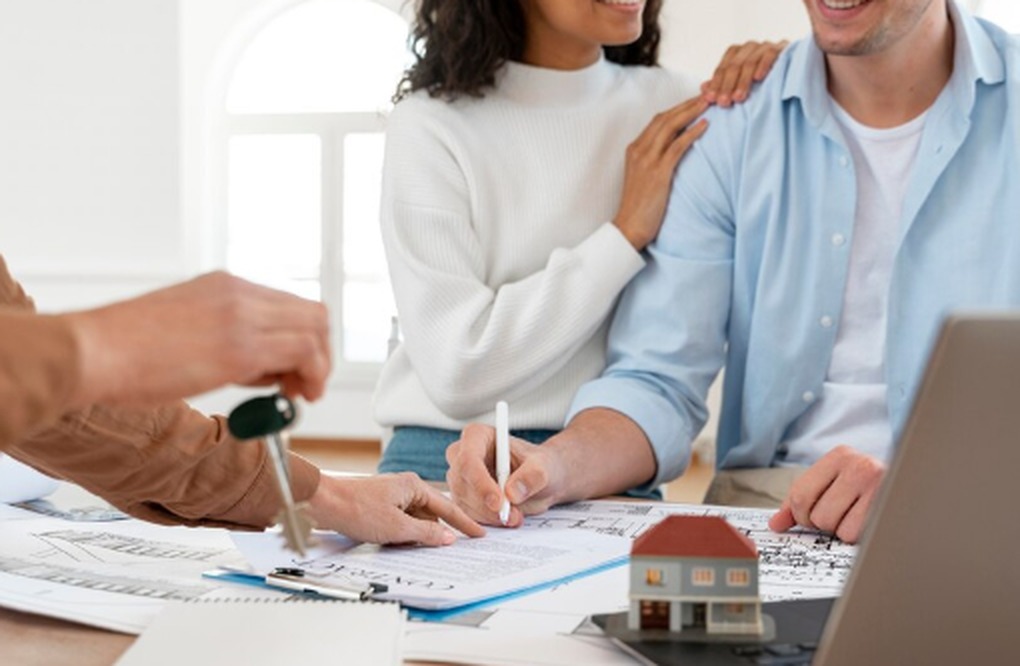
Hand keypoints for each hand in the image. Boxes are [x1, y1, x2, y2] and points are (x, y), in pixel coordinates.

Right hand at [64, 272, 330, 406]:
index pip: (288, 305)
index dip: (301, 339)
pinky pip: (304, 351)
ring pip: (315, 328)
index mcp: (223, 285)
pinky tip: (294, 396)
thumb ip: (223, 338)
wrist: (91, 352)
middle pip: (312, 313)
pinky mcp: (241, 346)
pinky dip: (313, 374)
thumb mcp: (184, 328)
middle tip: (304, 385)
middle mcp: (239, 292)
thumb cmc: (122, 351)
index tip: (293, 370)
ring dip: (318, 366)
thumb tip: (259, 368)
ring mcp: (242, 316)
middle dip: (319, 352)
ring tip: (298, 394)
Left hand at [306, 472, 484, 545]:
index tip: (479, 533)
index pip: (447, 508)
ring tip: (425, 548)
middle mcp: (405, 488)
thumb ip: (426, 533)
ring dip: (419, 535)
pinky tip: (403, 544)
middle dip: (440, 531)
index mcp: (414, 486)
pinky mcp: (380, 507)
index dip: (464, 523)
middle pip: (432, 514)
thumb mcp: (397, 527)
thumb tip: (447, 538)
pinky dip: (405, 534)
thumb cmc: (356, 508)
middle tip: (458, 546)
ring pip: (416, 520)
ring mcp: (392, 497)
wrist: (323, 504)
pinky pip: (402, 522)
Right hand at [445, 424, 567, 526]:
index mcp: (478, 436)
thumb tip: (512, 492)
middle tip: (512, 516)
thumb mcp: (543, 468)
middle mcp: (463, 455)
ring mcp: (460, 478)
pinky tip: (507, 518)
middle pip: (462, 483)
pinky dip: (487, 521)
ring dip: (489, 516)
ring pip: (463, 503)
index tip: (499, 503)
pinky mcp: (463, 498)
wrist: (541, 480)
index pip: (469, 459)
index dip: (480, 483)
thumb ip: (531, 477)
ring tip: (516, 516)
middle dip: (486, 505)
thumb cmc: (539, 465)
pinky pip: (467, 515)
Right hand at [614, 97, 709, 250]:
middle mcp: (638, 150)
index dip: (678, 108)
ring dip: (691, 112)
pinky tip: (705, 125)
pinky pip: (677, 146)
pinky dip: (692, 133)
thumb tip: (676, 149)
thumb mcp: (645, 177)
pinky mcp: (658, 172)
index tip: (694, 100)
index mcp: (634, 149)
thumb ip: (655, 160)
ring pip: (670, 127)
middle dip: (687, 104)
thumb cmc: (639, 206)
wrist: (629, 226)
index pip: (658, 120)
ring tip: (709, 102)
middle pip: (665, 118)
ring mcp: (647, 160)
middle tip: (706, 93)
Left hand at [701, 40, 788, 106]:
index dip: (715, 84)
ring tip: (738, 98)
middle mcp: (749, 47)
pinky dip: (763, 66)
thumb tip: (703, 88)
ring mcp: (765, 46)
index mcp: (736, 53)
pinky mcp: (781, 48)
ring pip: (749, 62)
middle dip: (727, 85)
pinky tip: (758, 79)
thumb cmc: (762, 81)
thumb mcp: (740, 84)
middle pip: (734, 66)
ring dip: (743, 81)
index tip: (710, 100)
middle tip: (723, 103)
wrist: (792, 70)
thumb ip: (723, 84)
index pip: (722, 68)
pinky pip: (770, 55)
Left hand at [768, 445, 885, 543]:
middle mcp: (859, 465)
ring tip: (859, 516)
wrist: (915, 486)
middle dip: (822, 524)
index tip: (809, 518)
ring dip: (842, 530)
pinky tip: (871, 522)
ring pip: (835, 527)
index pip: (800, 494)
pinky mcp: (890, 507)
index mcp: (840, 455)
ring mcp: (878, 486)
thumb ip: (801, 501)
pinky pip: (856, 536)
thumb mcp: (833, 484)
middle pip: (816, 514)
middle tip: (840, 516)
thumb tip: (775, 524)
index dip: (800, 515)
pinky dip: (860, 537)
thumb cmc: (868, 489)